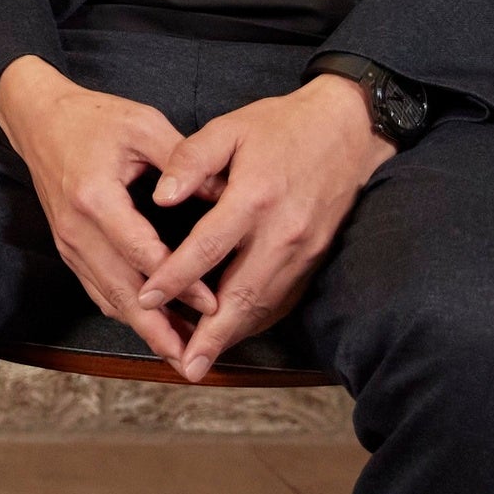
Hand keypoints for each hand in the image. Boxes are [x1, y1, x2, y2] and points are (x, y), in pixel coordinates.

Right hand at [0, 57, 206, 373]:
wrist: (38, 118)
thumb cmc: (93, 118)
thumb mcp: (144, 126)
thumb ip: (184, 162)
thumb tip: (226, 195)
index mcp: (96, 198)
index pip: (143, 254)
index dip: (180, 284)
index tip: (213, 305)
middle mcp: (77, 229)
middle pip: (122, 292)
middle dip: (159, 329)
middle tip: (194, 358)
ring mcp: (68, 243)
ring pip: (108, 298)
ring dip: (144, 328)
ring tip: (180, 351)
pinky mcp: (68, 249)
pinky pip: (97, 290)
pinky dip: (126, 312)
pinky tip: (152, 324)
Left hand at [132, 74, 391, 379]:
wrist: (347, 129)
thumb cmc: (280, 126)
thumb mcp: (229, 128)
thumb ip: (191, 160)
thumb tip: (161, 197)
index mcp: (254, 198)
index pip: (207, 249)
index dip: (174, 278)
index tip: (146, 299)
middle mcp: (282, 233)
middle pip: (241, 294)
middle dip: (211, 335)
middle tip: (185, 367)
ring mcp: (304, 250)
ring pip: (265, 304)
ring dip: (233, 336)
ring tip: (203, 360)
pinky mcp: (316, 258)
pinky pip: (284, 298)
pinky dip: (257, 320)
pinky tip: (234, 332)